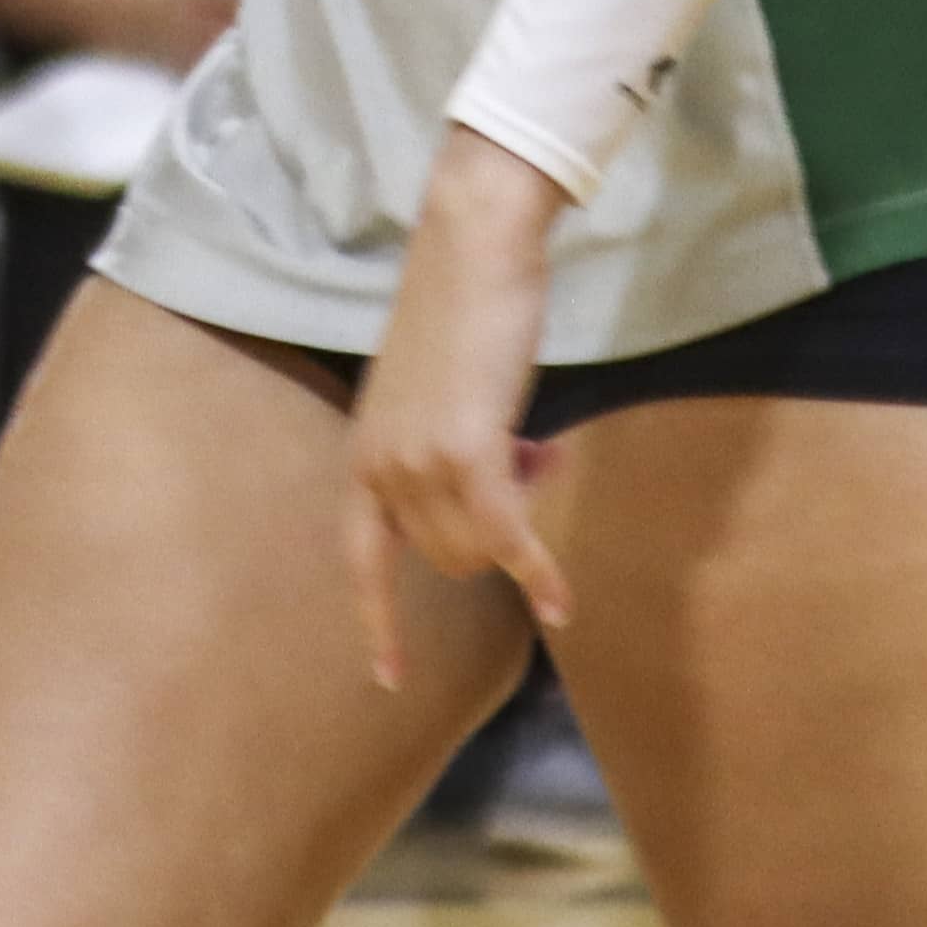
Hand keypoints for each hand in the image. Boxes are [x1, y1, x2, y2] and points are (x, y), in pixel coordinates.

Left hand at [342, 124, 581, 684]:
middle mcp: (379, 468)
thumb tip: (513, 486)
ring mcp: (418, 464)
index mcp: (362, 454)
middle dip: (498, 527)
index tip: (388, 680)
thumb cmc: (463, 310)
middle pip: (449, 560)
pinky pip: (507, 540)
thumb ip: (457, 450)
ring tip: (538, 449)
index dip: (377, 621)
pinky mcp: (465, 453)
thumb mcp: (442, 395)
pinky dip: (538, 574)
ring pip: (480, 549)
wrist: (472, 247)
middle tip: (531, 458)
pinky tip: (564, 605)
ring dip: (521, 520)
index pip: (361, 560)